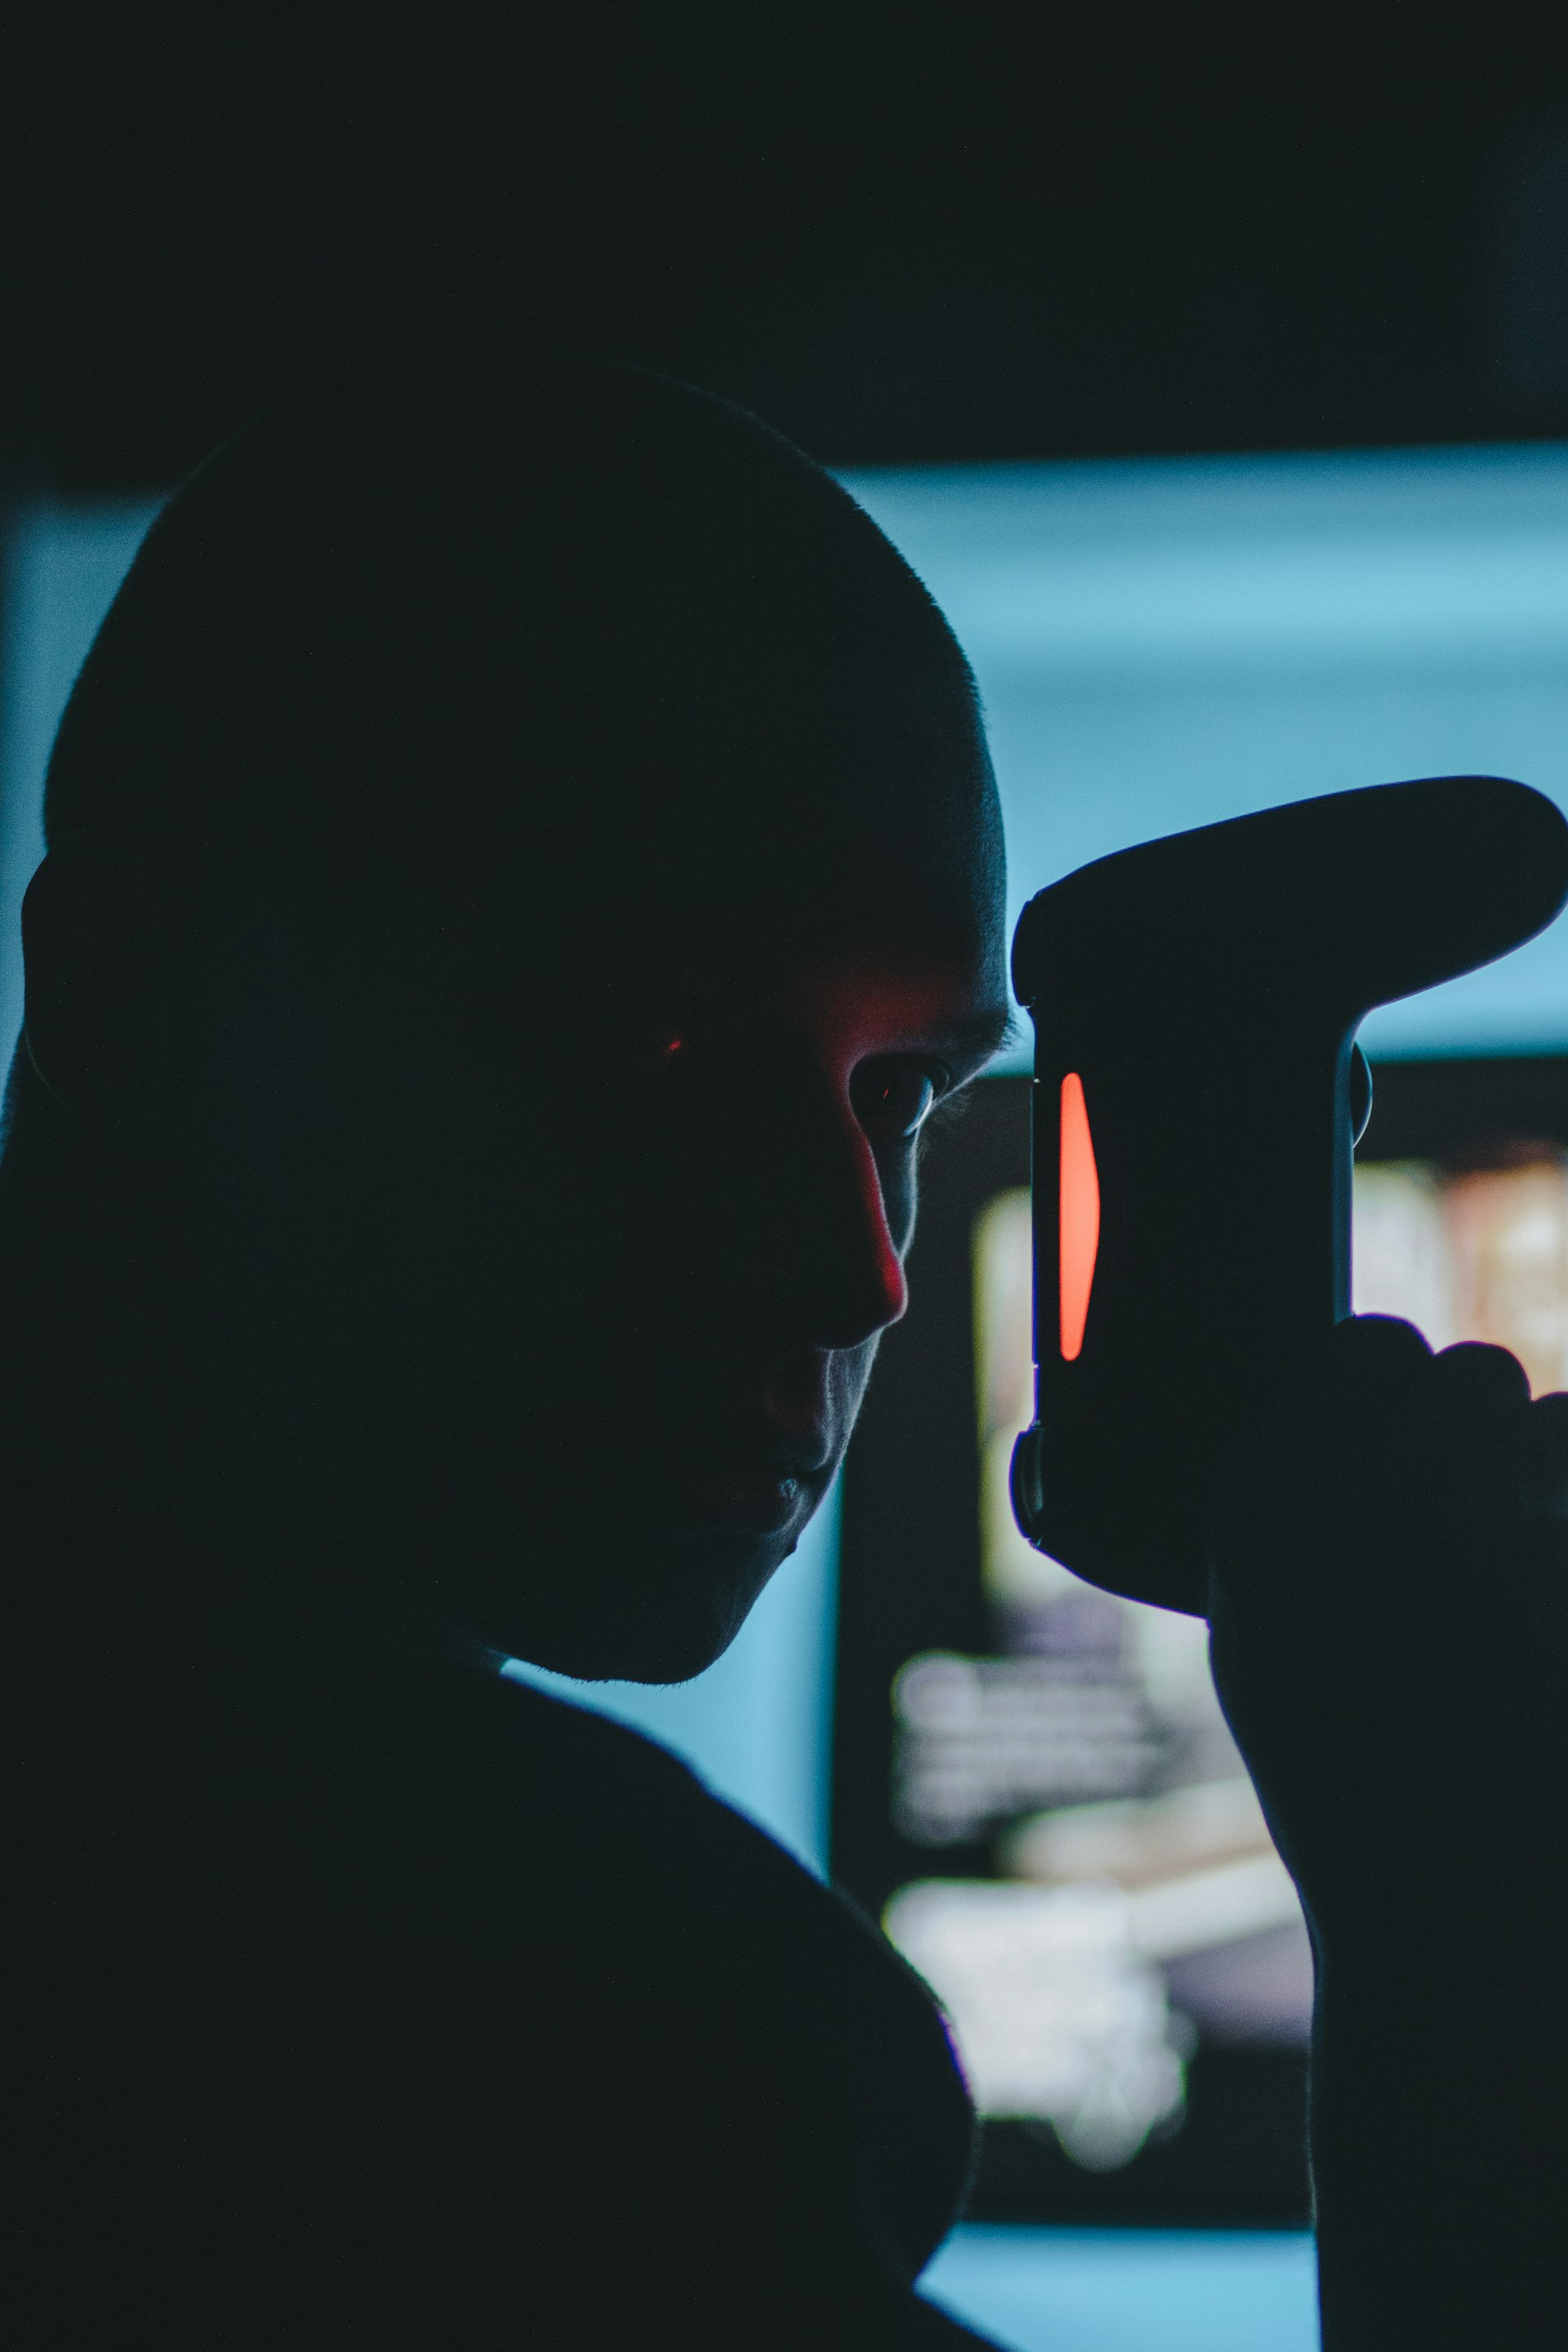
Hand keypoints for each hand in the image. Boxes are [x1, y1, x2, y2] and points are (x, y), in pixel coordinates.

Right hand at [1205, 1314, 1567, 1951]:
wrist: (1461, 1942)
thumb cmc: (1359, 1797)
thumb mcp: (1263, 1648)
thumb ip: (1286, 1514)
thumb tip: (1362, 1384)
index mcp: (1263, 1505)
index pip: (1372, 1346)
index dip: (1412, 1390)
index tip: (1423, 1451)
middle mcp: (1362, 1500)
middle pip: (1476, 1374)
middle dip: (1495, 1439)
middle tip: (1486, 1538)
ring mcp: (1482, 1538)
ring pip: (1562, 1427)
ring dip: (1557, 1484)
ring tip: (1526, 1590)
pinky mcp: (1566, 1573)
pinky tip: (1551, 1612)